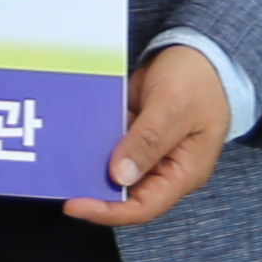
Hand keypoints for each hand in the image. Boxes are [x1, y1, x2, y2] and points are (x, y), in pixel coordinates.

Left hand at [66, 43, 228, 229]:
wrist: (199, 50)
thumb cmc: (198, 79)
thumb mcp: (173, 107)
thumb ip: (148, 141)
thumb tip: (120, 176)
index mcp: (184, 172)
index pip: (144, 206)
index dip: (109, 211)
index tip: (76, 204)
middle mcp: (165, 168)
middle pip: (126, 193)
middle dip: (94, 190)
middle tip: (62, 181)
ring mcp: (149, 152)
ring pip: (114, 171)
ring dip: (89, 166)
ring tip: (62, 160)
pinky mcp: (135, 135)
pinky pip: (111, 147)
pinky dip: (93, 144)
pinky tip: (74, 137)